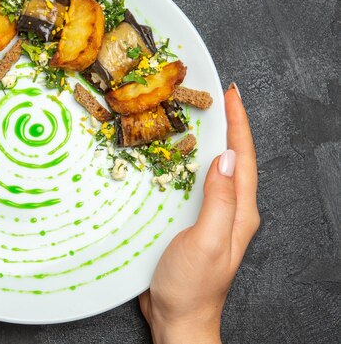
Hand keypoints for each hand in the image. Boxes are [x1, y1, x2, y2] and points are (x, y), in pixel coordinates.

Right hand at [139, 83, 259, 343]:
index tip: (231, 95)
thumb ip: (219, 201)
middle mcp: (229, 210)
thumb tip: (224, 158)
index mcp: (239, 212)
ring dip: (206, 142)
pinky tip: (171, 157)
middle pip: (232, 159)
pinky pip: (193, 184)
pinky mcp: (190, 222)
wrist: (177, 318)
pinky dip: (185, 164)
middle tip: (213, 98)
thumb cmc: (192, 287)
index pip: (242, 158)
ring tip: (194, 118)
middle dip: (226, 126)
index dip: (238, 124)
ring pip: (212, 169)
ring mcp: (210, 216)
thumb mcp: (206, 241)